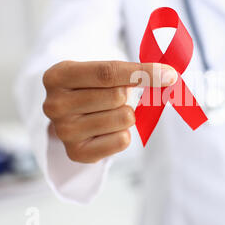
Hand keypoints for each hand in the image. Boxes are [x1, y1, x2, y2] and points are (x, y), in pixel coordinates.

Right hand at [42, 60, 177, 162]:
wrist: (71, 115)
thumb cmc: (92, 88)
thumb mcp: (103, 71)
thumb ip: (133, 71)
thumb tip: (169, 76)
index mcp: (58, 76)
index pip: (108, 72)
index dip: (142, 73)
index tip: (169, 74)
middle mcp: (54, 105)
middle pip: (117, 96)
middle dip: (128, 95)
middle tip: (117, 97)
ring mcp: (64, 131)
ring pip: (124, 118)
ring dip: (126, 115)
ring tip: (110, 113)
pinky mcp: (76, 153)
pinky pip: (122, 140)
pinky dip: (124, 133)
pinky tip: (109, 130)